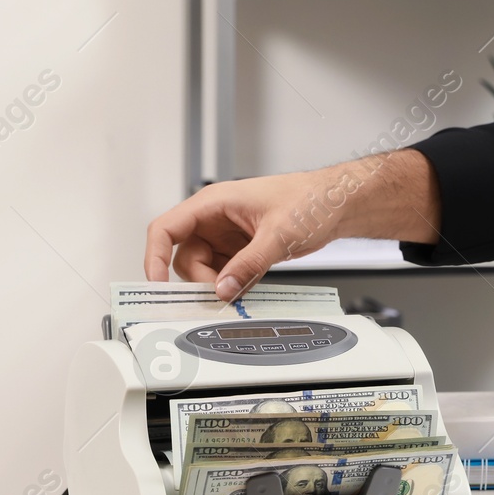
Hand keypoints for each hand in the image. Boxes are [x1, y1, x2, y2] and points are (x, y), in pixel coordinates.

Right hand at [143, 151, 439, 298]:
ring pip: (205, 268)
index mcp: (214, 203)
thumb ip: (248, 265)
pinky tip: (251, 284)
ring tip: (244, 286)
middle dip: (200, 279)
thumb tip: (223, 290)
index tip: (155, 283)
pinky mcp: (242, 248)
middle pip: (185, 256)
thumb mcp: (278, 234)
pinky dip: (234, 283)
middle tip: (220, 295)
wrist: (339, 204)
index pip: (166, 228)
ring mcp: (228, 235)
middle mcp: (216, 219)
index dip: (154, 256)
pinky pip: (227, 272)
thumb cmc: (311, 200)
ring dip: (219, 283)